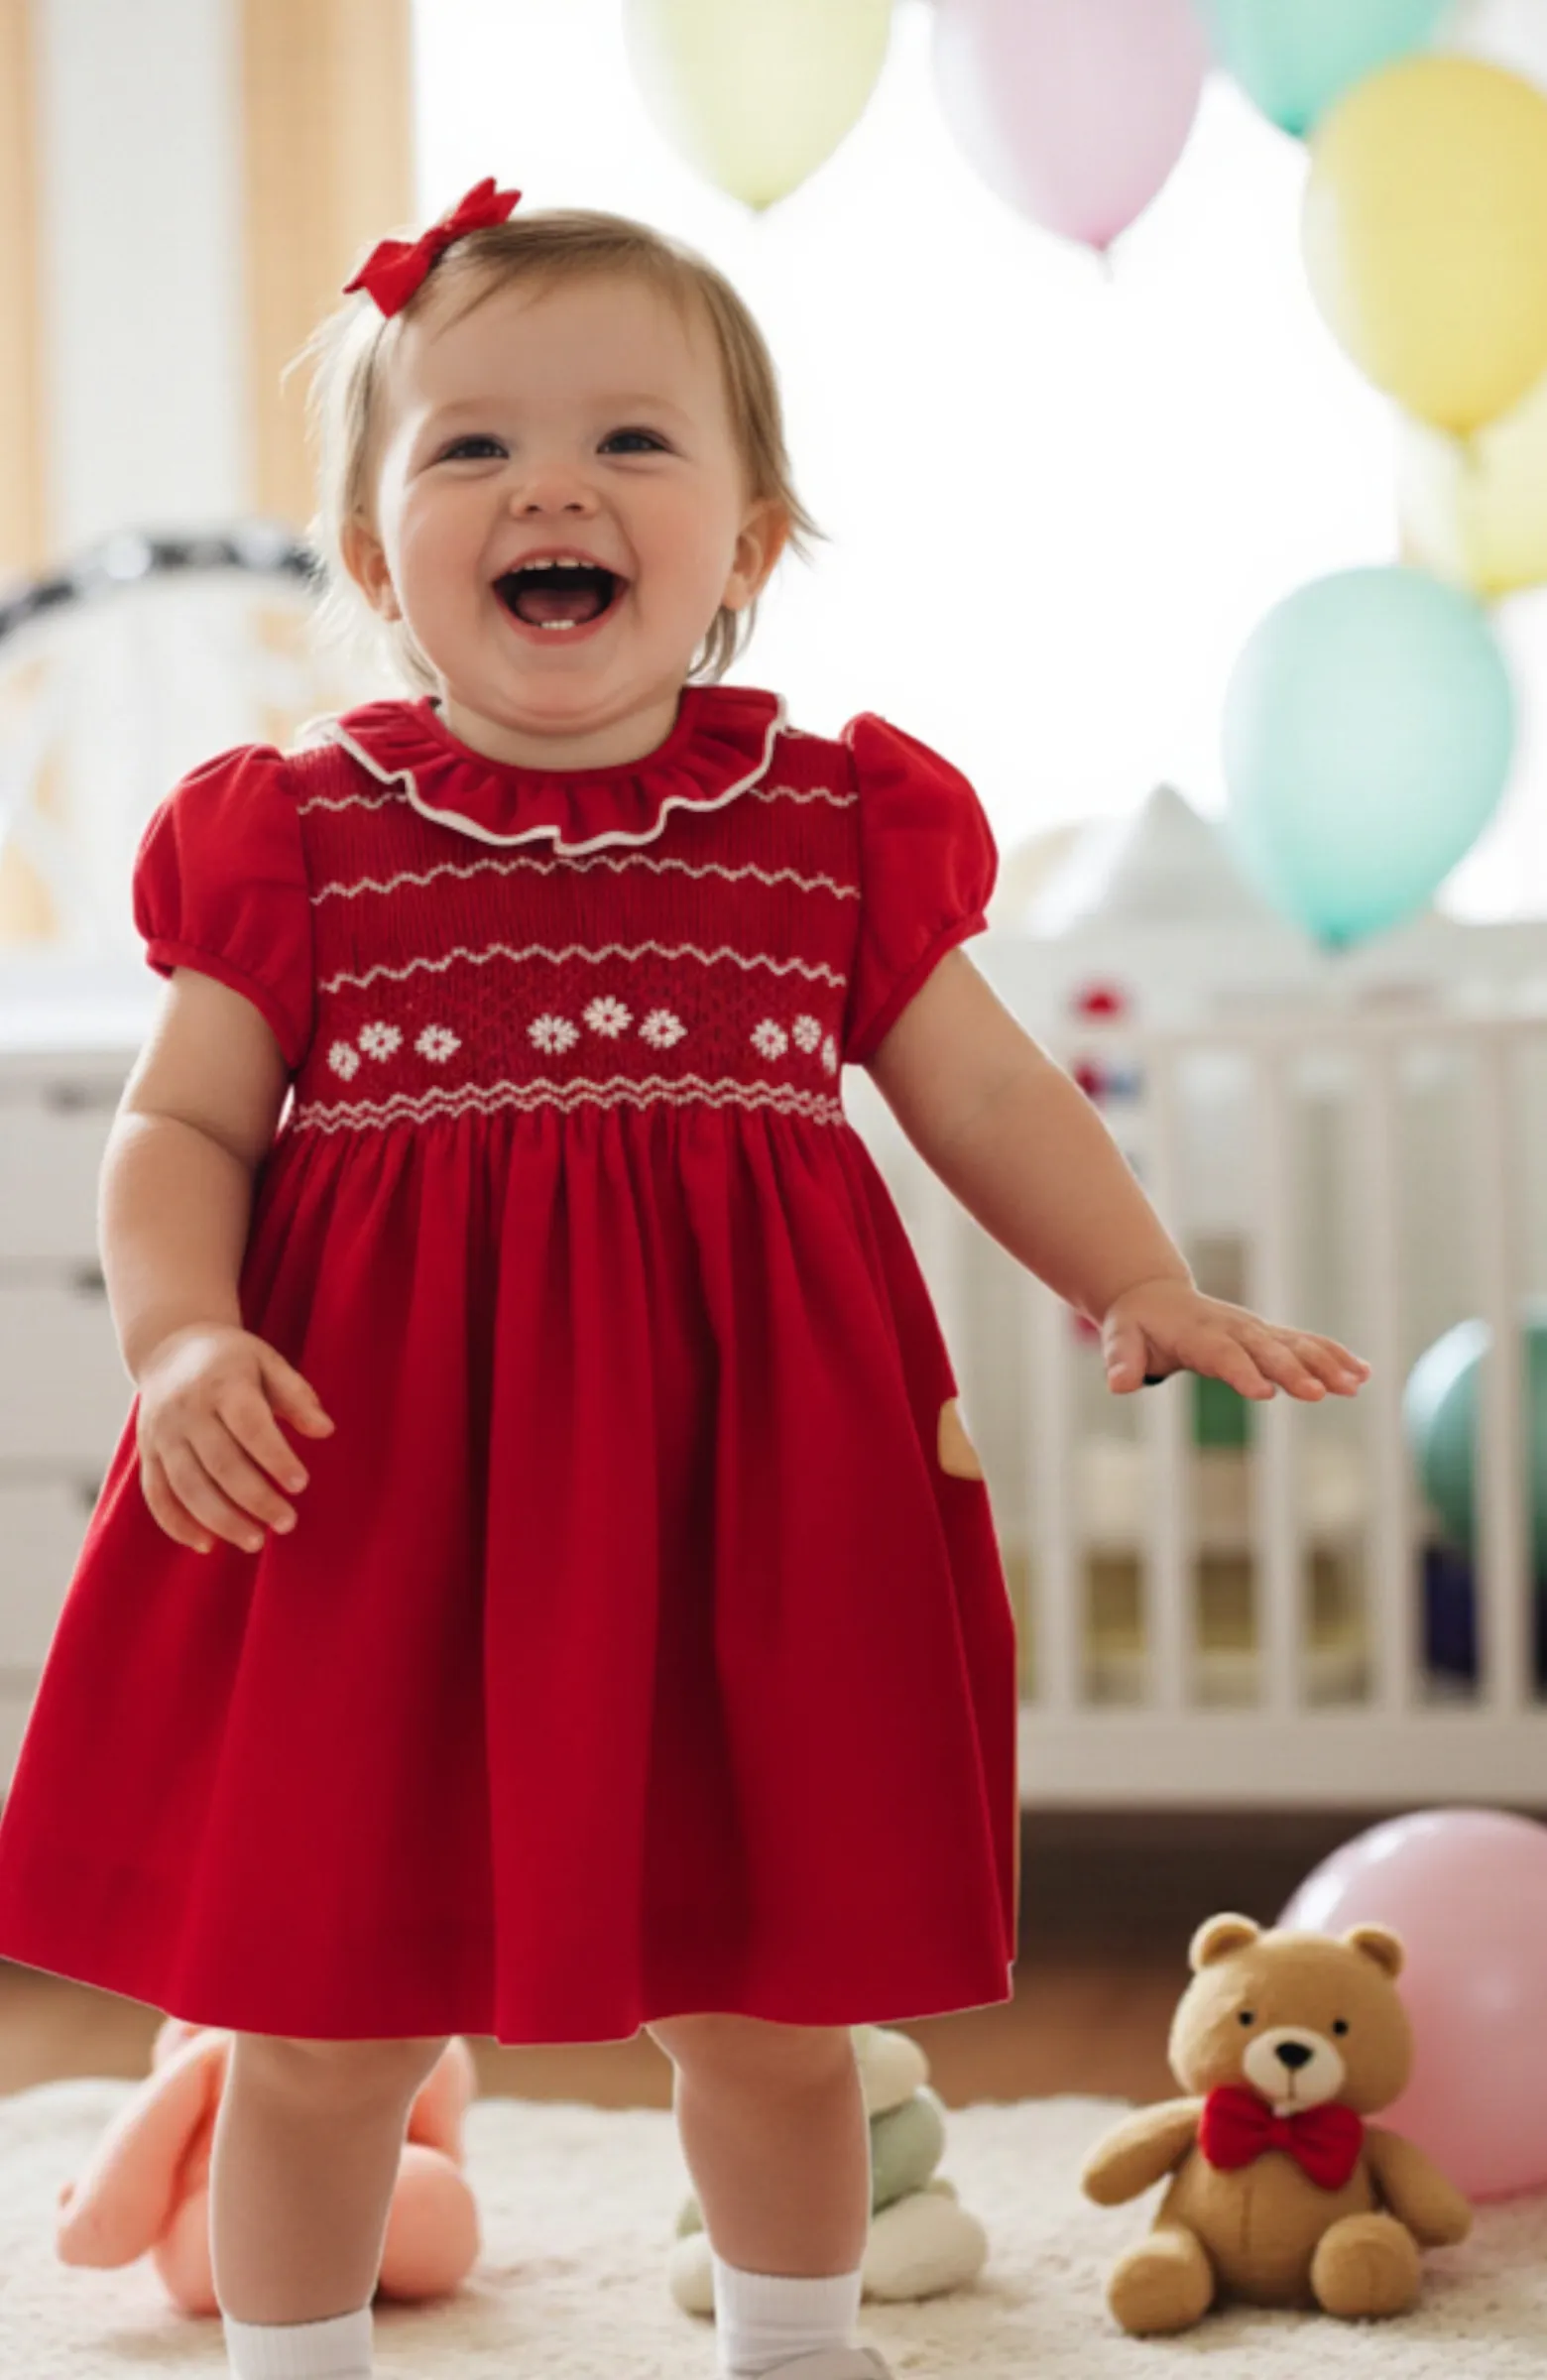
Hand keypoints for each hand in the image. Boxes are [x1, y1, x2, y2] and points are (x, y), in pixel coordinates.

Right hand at [135, 1323, 334, 1554]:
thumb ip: (297, 1395)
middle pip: (220, 1463)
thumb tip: (326, 1430)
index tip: (301, 1484)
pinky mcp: (147, 1452)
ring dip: (220, 1520)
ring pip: (187, 1486)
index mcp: (222, 1383)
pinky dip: (177, 1524)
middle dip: (255, 1499)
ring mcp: (161, 1433)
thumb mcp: (268, 1361)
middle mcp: (187, 1410)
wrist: (169, 1347)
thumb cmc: (232, 1360)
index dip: (275, 1458)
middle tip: (287, 1523)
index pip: (250, 1426)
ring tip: (255, 1543)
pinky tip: (207, 1545)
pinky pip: (157, 1495)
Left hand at [1101, 1277, 1370, 1401]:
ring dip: (1326, 1363)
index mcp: (1197, 1333)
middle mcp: (1233, 1328)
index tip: (1265, 1393)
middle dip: (1294, 1371)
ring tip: (1356, 1385)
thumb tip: (1119, 1384)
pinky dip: (1333, 1355)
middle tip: (1320, 1394)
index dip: (1242, 1371)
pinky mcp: (1269, 1335)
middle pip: (1267, 1350)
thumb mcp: (1120, 1339)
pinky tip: (1362, 1374)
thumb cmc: (1135, 1325)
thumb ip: (1121, 1360)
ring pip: (1295, 1345)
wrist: (1154, 1297)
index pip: (1222, 1355)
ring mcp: (1255, 1330)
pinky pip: (1306, 1343)